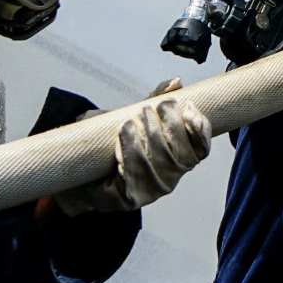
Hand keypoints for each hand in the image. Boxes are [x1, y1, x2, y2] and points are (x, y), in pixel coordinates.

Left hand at [54, 80, 211, 214]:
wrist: (81, 169)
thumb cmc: (114, 141)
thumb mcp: (136, 116)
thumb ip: (156, 99)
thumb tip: (175, 82)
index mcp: (179, 160)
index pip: (201, 149)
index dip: (200, 129)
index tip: (188, 107)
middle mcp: (171, 178)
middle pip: (181, 155)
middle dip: (167, 128)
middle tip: (148, 110)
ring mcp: (152, 191)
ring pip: (158, 165)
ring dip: (145, 140)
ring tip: (130, 123)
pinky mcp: (130, 199)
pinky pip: (135, 178)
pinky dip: (129, 155)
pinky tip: (121, 142)